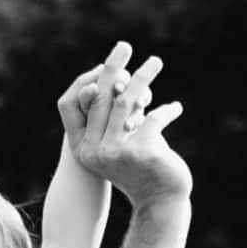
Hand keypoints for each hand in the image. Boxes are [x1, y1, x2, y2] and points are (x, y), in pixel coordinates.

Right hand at [63, 40, 189, 205]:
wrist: (159, 202)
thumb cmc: (139, 170)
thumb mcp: (119, 143)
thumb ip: (112, 118)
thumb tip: (115, 77)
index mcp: (82, 148)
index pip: (71, 104)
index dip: (86, 79)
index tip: (105, 62)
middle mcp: (94, 151)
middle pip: (100, 96)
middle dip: (113, 67)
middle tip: (124, 45)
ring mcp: (116, 152)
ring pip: (126, 101)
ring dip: (143, 77)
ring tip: (156, 61)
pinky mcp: (142, 152)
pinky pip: (153, 117)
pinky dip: (167, 111)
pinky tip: (175, 109)